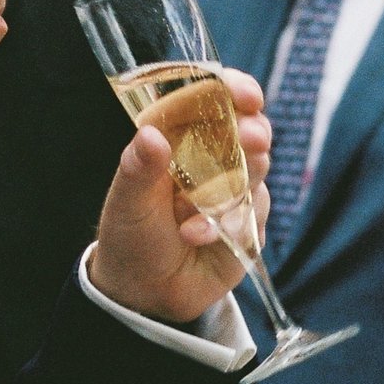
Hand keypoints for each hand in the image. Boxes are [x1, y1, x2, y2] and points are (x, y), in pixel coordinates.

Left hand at [86, 66, 271, 323]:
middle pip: (250, 132)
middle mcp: (215, 160)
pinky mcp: (249, 227)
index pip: (217, 101)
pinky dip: (227, 225)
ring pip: (257, 173)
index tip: (244, 94)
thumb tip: (150, 135)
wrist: (145, 293)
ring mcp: (235, 193)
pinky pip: (253, 217)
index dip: (235, 90)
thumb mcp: (127, 202)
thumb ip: (139, 168)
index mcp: (183, 139)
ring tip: (204, 206)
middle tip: (251, 139)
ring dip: (239, 182)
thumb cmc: (130, 236)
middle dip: (254, 134)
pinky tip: (196, 236)